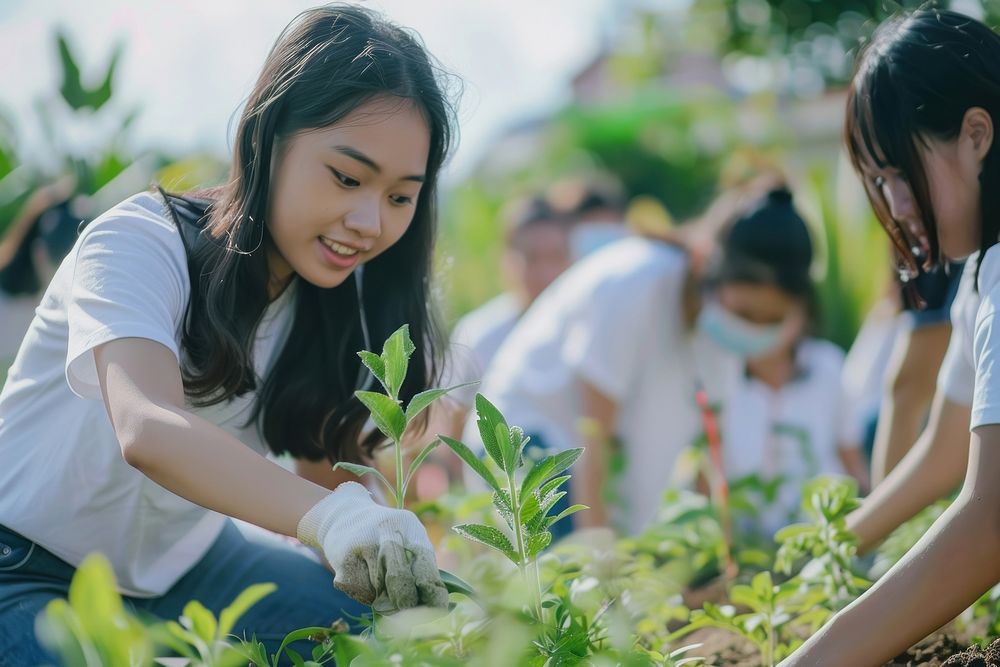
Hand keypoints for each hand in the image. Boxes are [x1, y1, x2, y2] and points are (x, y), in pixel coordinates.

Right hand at [297, 482, 447, 611]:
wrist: (343, 516)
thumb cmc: (385, 536)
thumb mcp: (407, 539)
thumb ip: (420, 566)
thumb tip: (431, 606)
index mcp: (408, 525)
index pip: (424, 564)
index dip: (430, 593)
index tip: (434, 611)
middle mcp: (385, 530)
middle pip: (400, 578)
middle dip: (406, 602)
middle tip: (408, 613)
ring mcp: (361, 543)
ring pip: (379, 591)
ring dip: (384, 599)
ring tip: (380, 583)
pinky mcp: (342, 560)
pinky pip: (360, 592)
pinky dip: (365, 595)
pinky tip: (362, 576)